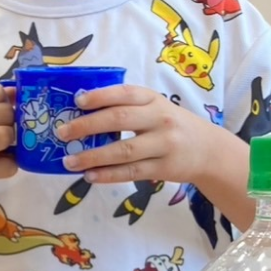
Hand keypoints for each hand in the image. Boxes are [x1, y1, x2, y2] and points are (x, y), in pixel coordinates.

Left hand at [57, 84, 218, 185]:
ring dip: (92, 156)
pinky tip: (89, 176)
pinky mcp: (164, 168)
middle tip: (62, 133)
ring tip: (69, 161)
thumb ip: (127, 108)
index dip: (100, 96)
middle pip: (119, 120)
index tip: (77, 101)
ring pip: (123, 150)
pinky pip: (131, 172)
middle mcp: (160, 119)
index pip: (124, 94)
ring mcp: (164, 144)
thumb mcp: (155, 108)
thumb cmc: (170, 125)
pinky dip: (108, 175)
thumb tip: (80, 113)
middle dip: (87, 126)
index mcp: (153, 99)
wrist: (208, 150)